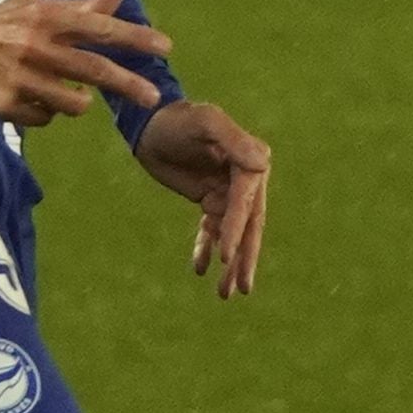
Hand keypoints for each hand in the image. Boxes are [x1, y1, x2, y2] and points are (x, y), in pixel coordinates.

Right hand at [0, 0, 178, 132]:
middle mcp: (36, 46)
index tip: (165, 47)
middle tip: (153, 98)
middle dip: (128, 84)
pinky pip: (45, 118)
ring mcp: (20, 78)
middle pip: (93, 69)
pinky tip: (34, 97)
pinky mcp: (5, 103)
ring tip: (71, 92)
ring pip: (72, 102)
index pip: (100, 28)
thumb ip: (83, 7)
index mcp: (49, 18)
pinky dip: (48, 111)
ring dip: (80, 101)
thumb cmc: (8, 22)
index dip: (134, 37)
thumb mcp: (42, 7)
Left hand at [136, 99, 272, 296]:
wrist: (150, 123)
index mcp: (250, 162)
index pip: (245, 203)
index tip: (225, 257)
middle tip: (242, 289)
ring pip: (231, 234)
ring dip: (229, 264)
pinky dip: (205, 248)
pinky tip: (199, 269)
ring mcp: (228, 191)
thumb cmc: (178, 119)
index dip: (236, 231)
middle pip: (247, 226)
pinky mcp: (209, 198)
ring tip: (223, 293)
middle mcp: (245, 179)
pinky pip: (211, 230)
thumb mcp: (205, 123)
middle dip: (243, 259)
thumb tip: (263, 163)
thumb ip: (232, 140)